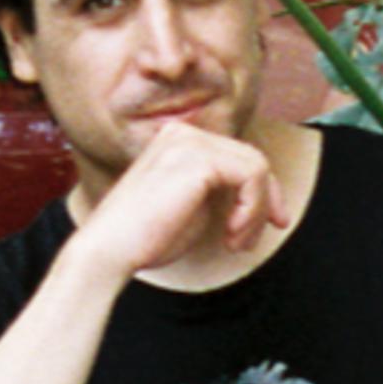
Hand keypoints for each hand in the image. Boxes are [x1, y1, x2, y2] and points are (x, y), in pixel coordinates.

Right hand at [67, 120, 289, 281]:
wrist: (110, 250)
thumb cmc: (144, 238)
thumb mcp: (191, 207)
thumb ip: (216, 191)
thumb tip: (255, 194)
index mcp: (177, 140)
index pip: (236, 156)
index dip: (262, 191)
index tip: (272, 222)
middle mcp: (182, 133)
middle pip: (251, 158)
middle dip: (264, 202)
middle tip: (253, 240)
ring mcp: (190, 141)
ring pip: (255, 167)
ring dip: (256, 211)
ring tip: (236, 242)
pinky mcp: (199, 158)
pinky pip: (252, 176)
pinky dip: (252, 208)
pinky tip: (232, 233)